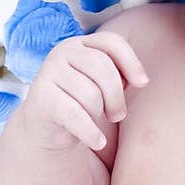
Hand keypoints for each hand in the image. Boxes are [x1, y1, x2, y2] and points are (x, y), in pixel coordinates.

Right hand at [22, 30, 147, 151]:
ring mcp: (49, 72)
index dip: (131, 62)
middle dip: (116, 96)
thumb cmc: (81, 101)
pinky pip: (75, 114)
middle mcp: (62, 52)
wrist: (46, 126)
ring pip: (90, 94)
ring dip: (100, 113)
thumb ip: (120, 76)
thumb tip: (139, 80)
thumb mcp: (102, 85)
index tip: (143, 83)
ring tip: (98, 122)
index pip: (111, 42)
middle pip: (102, 67)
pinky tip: (99, 142)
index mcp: (80, 44)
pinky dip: (91, 132)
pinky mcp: (41, 97)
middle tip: (118, 115)